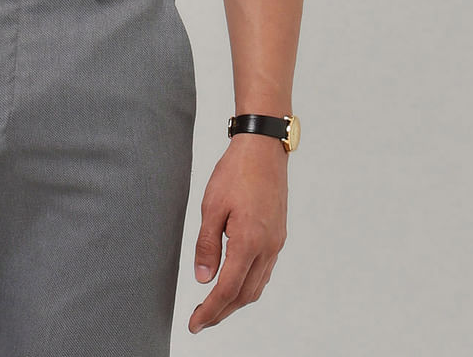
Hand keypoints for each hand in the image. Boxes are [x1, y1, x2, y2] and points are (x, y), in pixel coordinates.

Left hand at [188, 134, 288, 333]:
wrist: (263, 148)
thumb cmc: (237, 171)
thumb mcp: (212, 206)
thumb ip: (207, 245)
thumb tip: (202, 278)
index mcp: (249, 242)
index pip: (227, 289)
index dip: (210, 311)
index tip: (195, 324)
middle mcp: (267, 247)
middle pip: (245, 295)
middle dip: (222, 311)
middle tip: (201, 319)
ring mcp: (276, 242)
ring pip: (257, 285)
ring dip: (236, 300)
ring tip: (215, 305)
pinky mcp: (278, 235)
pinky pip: (264, 270)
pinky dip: (248, 284)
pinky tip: (235, 280)